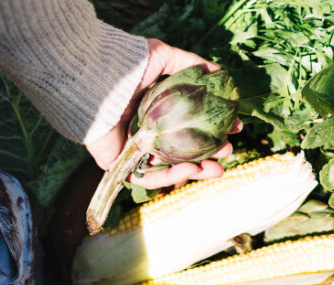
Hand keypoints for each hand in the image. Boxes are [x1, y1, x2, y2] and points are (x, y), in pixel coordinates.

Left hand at [85, 38, 242, 188]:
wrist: (98, 78)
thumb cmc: (128, 65)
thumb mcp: (164, 57)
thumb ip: (191, 65)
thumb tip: (220, 72)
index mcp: (156, 110)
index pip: (188, 125)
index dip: (213, 129)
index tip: (235, 128)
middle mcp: (146, 131)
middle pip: (182, 151)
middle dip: (209, 154)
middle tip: (227, 152)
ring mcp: (133, 150)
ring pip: (169, 169)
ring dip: (196, 171)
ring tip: (217, 169)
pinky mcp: (120, 165)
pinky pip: (147, 179)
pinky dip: (170, 177)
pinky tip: (189, 169)